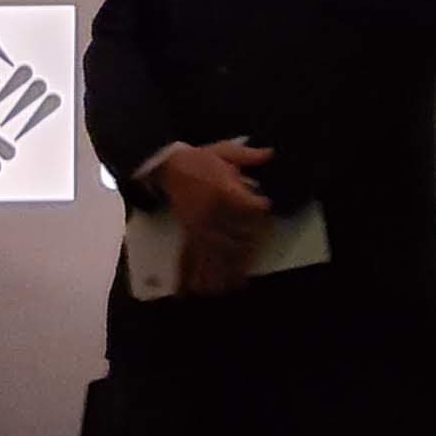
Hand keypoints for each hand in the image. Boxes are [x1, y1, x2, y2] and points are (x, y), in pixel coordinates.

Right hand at [155, 140, 273, 297]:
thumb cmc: (197, 158)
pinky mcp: (190, 230)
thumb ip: (247, 155)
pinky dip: (200, 269)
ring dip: (227, 267)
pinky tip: (204, 284)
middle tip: (255, 253)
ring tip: (235, 285)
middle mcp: (212, 211)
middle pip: (235, 233)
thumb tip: (269, 153)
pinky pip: (196, 252)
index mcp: (222, 189)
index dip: (258, 206)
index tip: (264, 206)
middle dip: (247, 247)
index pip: (247, 203)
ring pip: (218, 249)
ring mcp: (200, 223)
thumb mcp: (223, 150)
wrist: (165, 165)